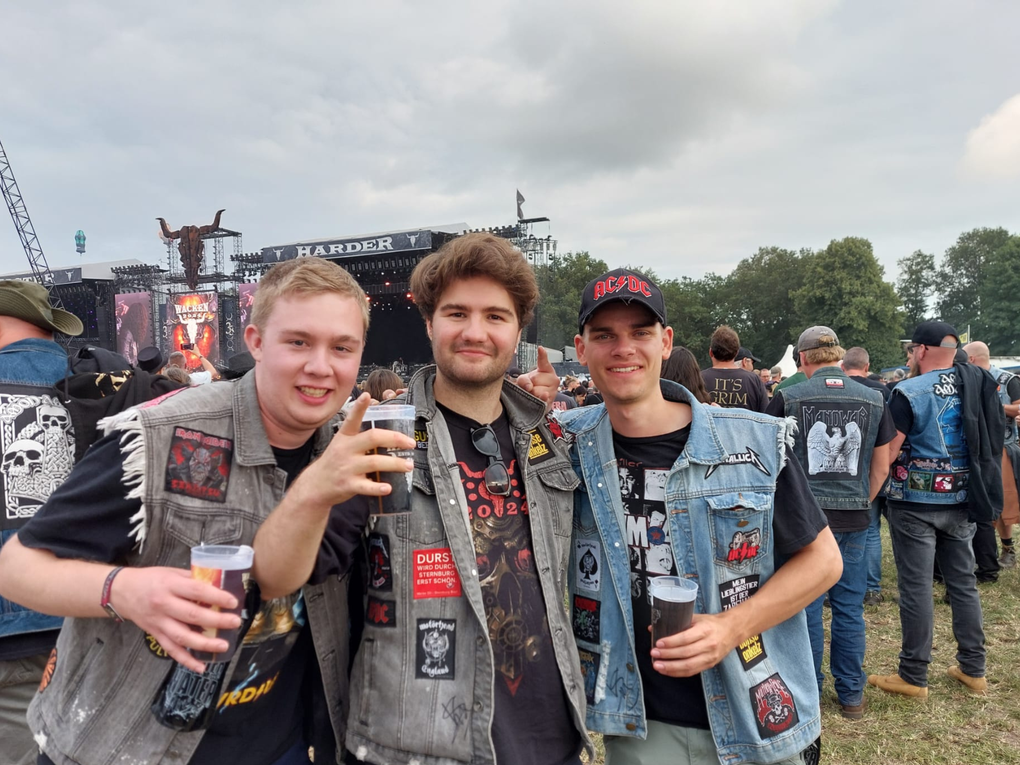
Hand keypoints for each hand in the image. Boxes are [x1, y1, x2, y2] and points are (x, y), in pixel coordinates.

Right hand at [111, 566, 241, 672]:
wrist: (121, 591)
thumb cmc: (151, 579)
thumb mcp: (172, 572)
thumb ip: (193, 579)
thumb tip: (219, 586)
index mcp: (170, 585)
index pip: (196, 591)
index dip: (216, 596)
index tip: (233, 602)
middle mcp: (163, 604)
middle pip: (192, 615)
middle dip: (216, 620)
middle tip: (235, 622)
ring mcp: (158, 622)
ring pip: (182, 636)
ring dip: (204, 644)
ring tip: (223, 646)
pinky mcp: (155, 634)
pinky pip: (171, 650)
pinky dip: (186, 660)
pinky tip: (201, 667)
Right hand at [292, 393, 415, 508]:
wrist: (316, 485)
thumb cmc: (336, 461)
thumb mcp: (342, 443)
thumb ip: (360, 435)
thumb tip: (384, 422)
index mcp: (344, 437)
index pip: (352, 419)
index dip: (359, 407)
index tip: (367, 395)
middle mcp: (345, 449)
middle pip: (372, 438)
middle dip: (394, 439)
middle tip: (411, 443)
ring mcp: (347, 467)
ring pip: (374, 462)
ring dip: (395, 464)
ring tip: (409, 465)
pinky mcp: (348, 485)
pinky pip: (366, 486)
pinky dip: (378, 488)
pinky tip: (388, 488)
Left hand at [514, 347, 558, 407]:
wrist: (537, 401)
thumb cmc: (532, 387)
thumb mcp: (524, 380)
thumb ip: (523, 380)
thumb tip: (529, 387)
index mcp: (546, 369)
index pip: (543, 361)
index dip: (542, 354)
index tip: (540, 348)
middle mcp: (553, 378)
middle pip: (535, 379)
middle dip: (530, 384)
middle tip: (532, 387)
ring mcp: (553, 389)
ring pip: (537, 390)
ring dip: (532, 394)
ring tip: (535, 394)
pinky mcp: (552, 399)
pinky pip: (543, 398)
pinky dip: (541, 398)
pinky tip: (543, 397)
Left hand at [648, 612, 740, 676]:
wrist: (732, 630)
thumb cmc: (711, 623)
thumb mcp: (696, 618)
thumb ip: (676, 622)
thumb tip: (653, 627)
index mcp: (705, 630)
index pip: (686, 638)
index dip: (671, 642)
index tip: (658, 643)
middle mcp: (709, 644)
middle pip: (685, 653)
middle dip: (667, 655)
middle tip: (654, 654)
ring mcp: (710, 657)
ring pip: (689, 665)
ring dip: (671, 667)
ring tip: (657, 666)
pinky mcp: (710, 665)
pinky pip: (692, 671)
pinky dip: (678, 673)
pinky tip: (667, 671)